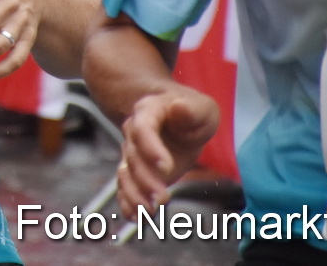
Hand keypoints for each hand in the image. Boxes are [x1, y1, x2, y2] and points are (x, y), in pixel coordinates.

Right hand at [116, 85, 220, 210]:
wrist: (178, 120)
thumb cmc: (192, 113)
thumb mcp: (201, 107)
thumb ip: (192, 109)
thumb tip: (178, 108)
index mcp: (148, 112)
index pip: (143, 129)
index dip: (151, 148)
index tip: (167, 168)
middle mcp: (133, 132)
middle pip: (134, 157)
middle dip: (146, 180)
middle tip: (163, 198)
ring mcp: (132, 153)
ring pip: (126, 174)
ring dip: (134, 195)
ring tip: (148, 213)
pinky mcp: (136, 172)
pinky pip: (125, 187)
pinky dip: (127, 203)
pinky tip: (136, 218)